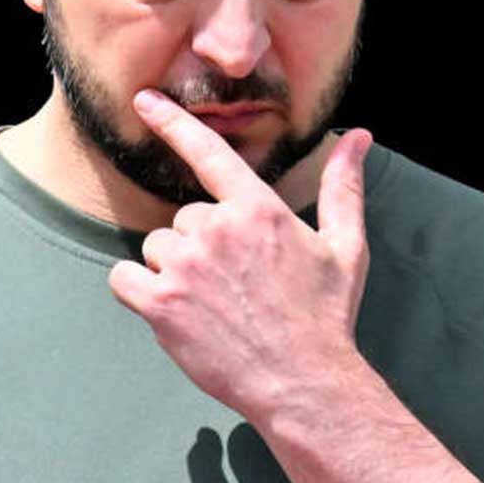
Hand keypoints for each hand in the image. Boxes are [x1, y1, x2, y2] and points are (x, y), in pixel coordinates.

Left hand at [107, 88, 374, 420]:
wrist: (305, 382)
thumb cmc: (325, 316)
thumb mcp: (345, 246)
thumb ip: (344, 186)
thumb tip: (359, 137)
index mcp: (258, 209)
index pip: (208, 153)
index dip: (172, 123)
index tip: (144, 100)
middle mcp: (217, 229)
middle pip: (182, 220)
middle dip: (200, 248)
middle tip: (234, 286)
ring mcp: (186, 266)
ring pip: (155, 249)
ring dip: (172, 272)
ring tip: (212, 306)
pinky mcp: (162, 303)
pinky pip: (124, 280)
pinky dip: (139, 293)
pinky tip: (173, 313)